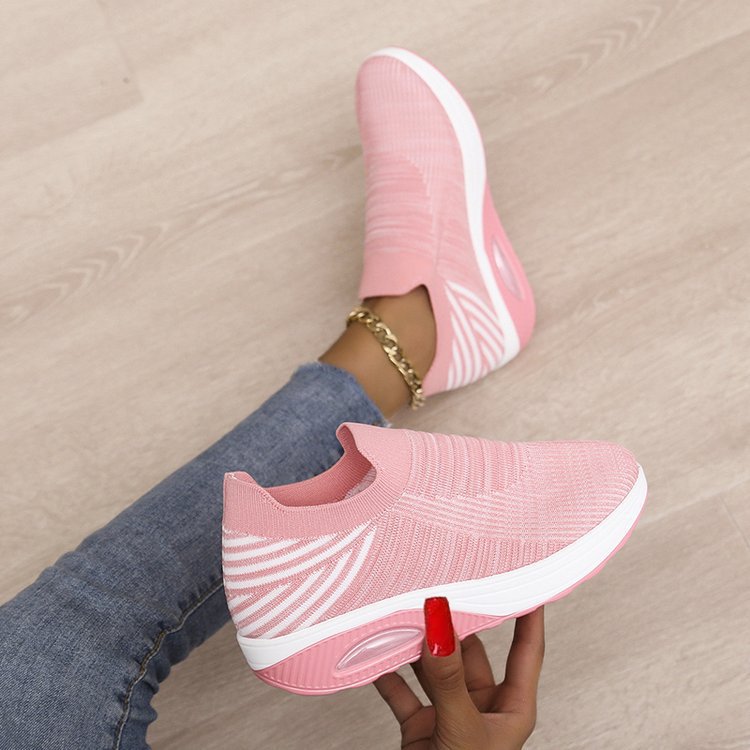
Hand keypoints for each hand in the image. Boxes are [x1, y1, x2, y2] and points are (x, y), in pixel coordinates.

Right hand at [374, 597, 544, 749]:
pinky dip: (386, 673)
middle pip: (470, 651)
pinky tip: (375, 653)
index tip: (524, 578)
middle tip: (441, 588)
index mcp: (511, 709)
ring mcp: (449, 715)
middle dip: (453, 623)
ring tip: (401, 614)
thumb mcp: (462, 733)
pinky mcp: (420, 727)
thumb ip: (448, 679)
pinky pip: (401, 691)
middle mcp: (481, 707)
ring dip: (415, 645)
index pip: (526, 651)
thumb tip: (440, 627)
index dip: (528, 614)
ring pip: (433, 667)